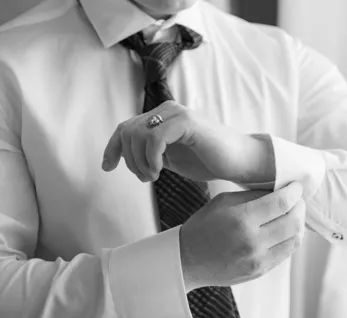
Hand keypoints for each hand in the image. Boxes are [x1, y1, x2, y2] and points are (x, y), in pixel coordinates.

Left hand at [102, 101, 274, 183]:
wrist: (239, 161)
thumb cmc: (209, 160)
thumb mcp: (172, 158)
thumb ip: (152, 152)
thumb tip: (126, 156)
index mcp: (162, 117)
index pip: (126, 127)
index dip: (112, 147)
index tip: (107, 167)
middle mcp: (167, 110)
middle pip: (128, 131)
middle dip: (129, 160)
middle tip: (146, 178)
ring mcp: (176, 114)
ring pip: (137, 134)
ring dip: (140, 161)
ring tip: (154, 176)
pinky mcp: (187, 122)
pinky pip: (154, 138)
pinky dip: (152, 158)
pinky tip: (161, 171)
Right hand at [179, 182, 305, 290]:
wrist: (187, 260)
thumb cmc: (203, 226)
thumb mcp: (223, 202)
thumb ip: (253, 195)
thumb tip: (279, 190)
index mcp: (241, 220)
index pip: (281, 203)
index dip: (294, 192)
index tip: (296, 186)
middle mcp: (252, 241)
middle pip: (293, 221)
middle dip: (300, 206)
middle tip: (297, 199)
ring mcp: (258, 260)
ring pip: (295, 239)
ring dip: (299, 223)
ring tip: (294, 213)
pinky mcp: (261, 271)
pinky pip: (287, 252)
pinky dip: (291, 238)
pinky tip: (286, 229)